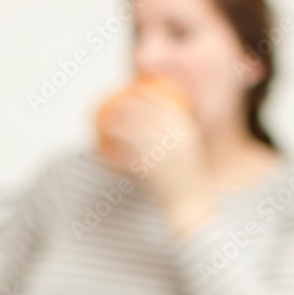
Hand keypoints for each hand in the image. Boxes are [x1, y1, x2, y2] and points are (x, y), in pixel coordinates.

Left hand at [97, 80, 209, 213]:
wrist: (190, 202)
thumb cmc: (188, 176)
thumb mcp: (188, 147)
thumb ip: (173, 131)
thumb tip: (153, 116)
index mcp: (184, 128)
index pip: (160, 102)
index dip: (142, 93)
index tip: (131, 92)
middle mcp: (173, 137)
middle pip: (142, 112)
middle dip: (124, 105)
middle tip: (113, 106)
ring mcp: (161, 152)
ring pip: (131, 132)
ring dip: (115, 124)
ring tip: (105, 124)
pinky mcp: (150, 169)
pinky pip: (127, 156)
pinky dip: (114, 152)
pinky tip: (103, 150)